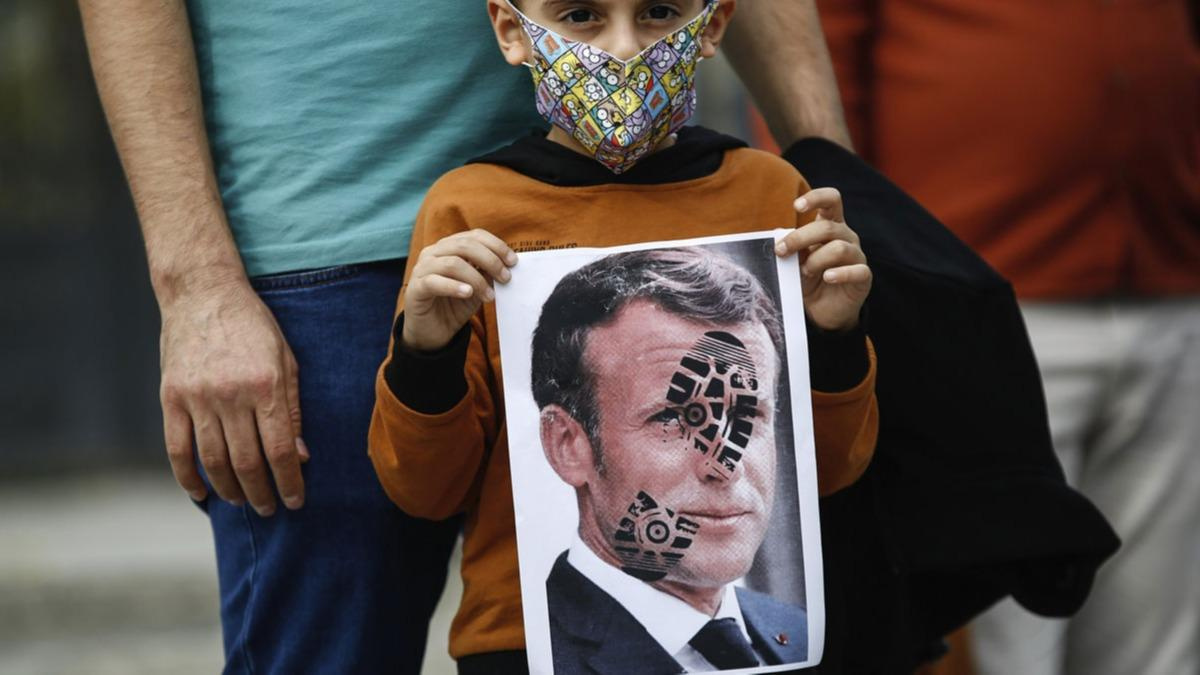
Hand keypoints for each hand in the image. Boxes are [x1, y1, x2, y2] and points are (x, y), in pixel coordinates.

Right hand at [158, 278, 307, 515]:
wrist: (203, 293)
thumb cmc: (253, 326)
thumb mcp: (286, 360)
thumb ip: (292, 409)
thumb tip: (301, 456)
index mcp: (265, 386)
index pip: (280, 450)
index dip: (290, 482)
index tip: (296, 500)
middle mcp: (231, 395)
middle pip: (247, 462)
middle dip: (262, 493)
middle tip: (271, 509)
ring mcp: (197, 397)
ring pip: (213, 460)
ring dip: (229, 489)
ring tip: (243, 502)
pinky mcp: (171, 397)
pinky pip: (177, 448)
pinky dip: (188, 476)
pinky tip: (202, 492)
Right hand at [402, 230, 518, 351]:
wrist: (434, 332)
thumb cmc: (455, 305)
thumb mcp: (477, 287)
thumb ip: (488, 273)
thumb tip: (506, 265)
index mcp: (448, 247)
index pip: (474, 236)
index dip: (496, 246)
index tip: (513, 262)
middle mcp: (433, 253)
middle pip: (464, 245)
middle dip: (490, 260)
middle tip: (505, 278)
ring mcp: (422, 269)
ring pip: (452, 263)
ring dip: (476, 279)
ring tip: (489, 296)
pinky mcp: (415, 288)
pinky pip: (435, 282)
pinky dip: (454, 286)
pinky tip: (468, 293)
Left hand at [775, 187, 871, 331]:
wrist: (821, 310)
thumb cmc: (807, 278)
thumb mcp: (794, 260)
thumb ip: (789, 246)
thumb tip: (777, 234)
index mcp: (830, 225)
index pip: (831, 200)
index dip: (816, 198)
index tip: (796, 206)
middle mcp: (846, 237)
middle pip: (827, 227)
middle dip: (800, 238)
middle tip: (781, 251)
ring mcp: (857, 256)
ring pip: (839, 248)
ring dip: (816, 260)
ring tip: (805, 272)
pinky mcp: (864, 276)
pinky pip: (857, 270)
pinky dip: (840, 274)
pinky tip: (828, 278)